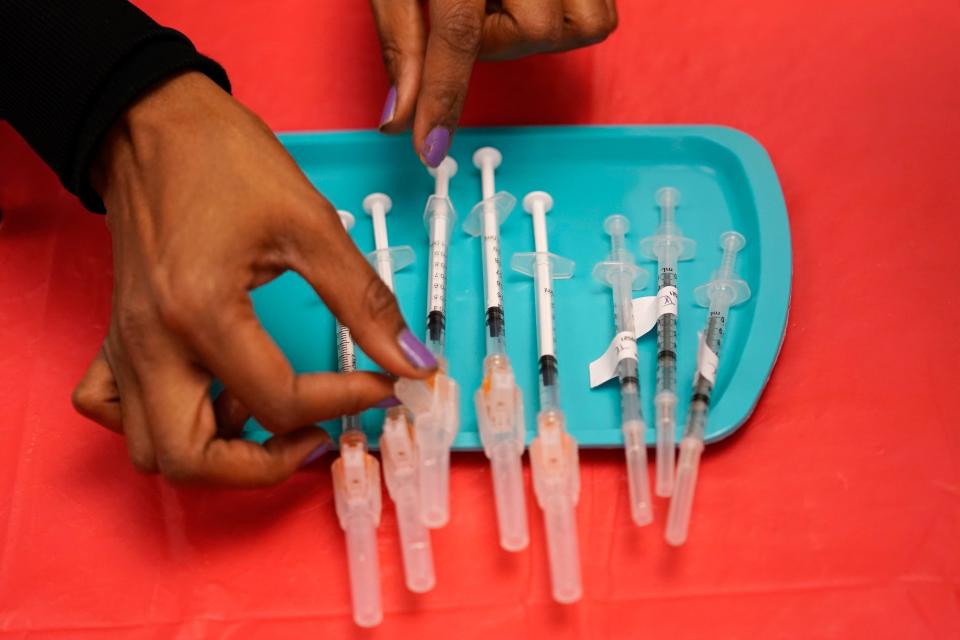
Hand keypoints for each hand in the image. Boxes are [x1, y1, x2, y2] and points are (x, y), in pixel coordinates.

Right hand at [72, 72, 435, 486]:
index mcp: (202, 315)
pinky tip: (207, 394)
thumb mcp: (311, 225)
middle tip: (314, 437)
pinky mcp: (117, 337)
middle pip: (194, 461)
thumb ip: (365, 301)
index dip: (347, 400)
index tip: (385, 385)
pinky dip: (160, 423)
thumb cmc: (226, 161)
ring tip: (265, 411)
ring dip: (214, 451)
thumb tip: (413, 360)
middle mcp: (152, 346)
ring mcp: (126, 347)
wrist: (154, 123)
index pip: (281, 402)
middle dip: (264, 467)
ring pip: (151, 450)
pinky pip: (114, 410)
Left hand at [372, 0, 616, 164]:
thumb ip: (402, 39)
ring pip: (583, 24)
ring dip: (537, 28)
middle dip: (498, 37)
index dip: (441, 97)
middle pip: (533, 30)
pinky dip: (567, 15)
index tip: (429, 147)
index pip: (456, 34)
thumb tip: (398, 116)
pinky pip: (601, 10)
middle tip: (472, 9)